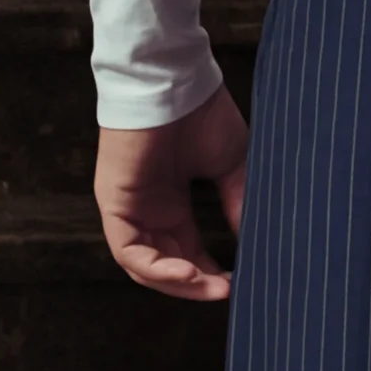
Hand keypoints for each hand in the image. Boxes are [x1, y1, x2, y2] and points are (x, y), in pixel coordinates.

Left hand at [92, 77, 247, 301]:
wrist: (174, 77)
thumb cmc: (200, 112)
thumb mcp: (230, 166)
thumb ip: (239, 206)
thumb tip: (256, 245)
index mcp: (171, 202)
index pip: (187, 253)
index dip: (211, 274)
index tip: (240, 283)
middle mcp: (147, 209)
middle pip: (166, 266)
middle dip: (198, 286)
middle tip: (229, 293)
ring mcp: (128, 207)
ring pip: (144, 267)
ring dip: (179, 284)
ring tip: (213, 289)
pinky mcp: (113, 203)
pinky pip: (128, 252)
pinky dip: (157, 270)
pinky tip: (187, 275)